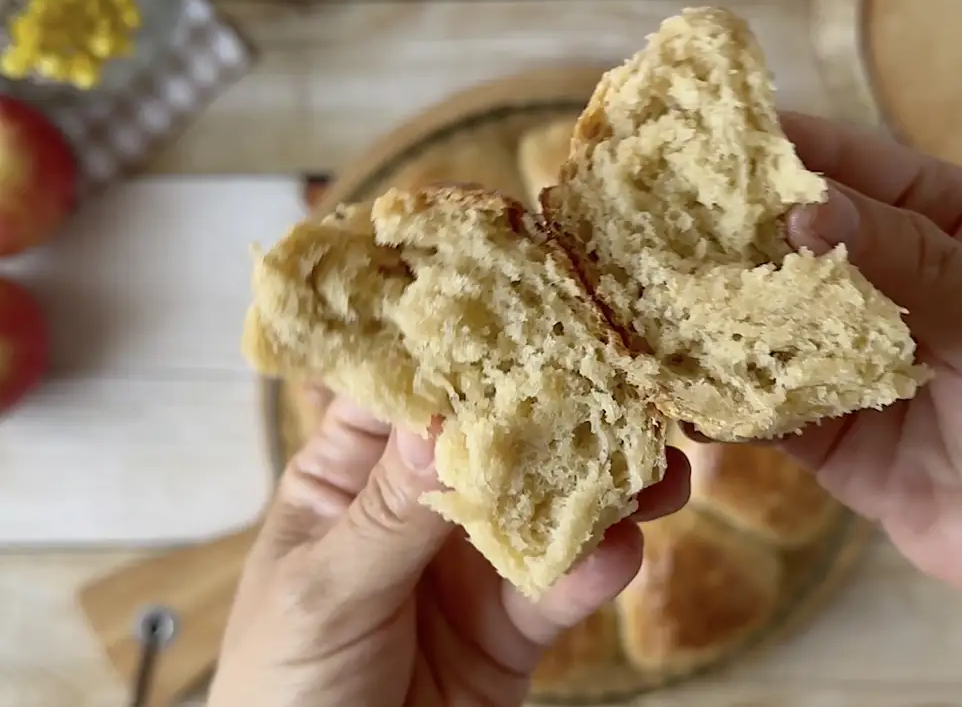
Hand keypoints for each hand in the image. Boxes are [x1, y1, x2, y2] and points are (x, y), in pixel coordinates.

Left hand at [208, 393, 689, 706]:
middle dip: (562, 416)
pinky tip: (617, 555)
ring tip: (657, 472)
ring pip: (548, 508)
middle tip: (627, 388)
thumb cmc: (280, 692)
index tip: (532, 315)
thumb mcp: (323, 595)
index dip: (464, 354)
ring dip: (604, 488)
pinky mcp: (514, 626)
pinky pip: (563, 587)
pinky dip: (595, 569)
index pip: (410, 395)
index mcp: (350, 478)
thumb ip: (390, 512)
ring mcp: (470, 565)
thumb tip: (444, 409)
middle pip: (499, 442)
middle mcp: (418, 507)